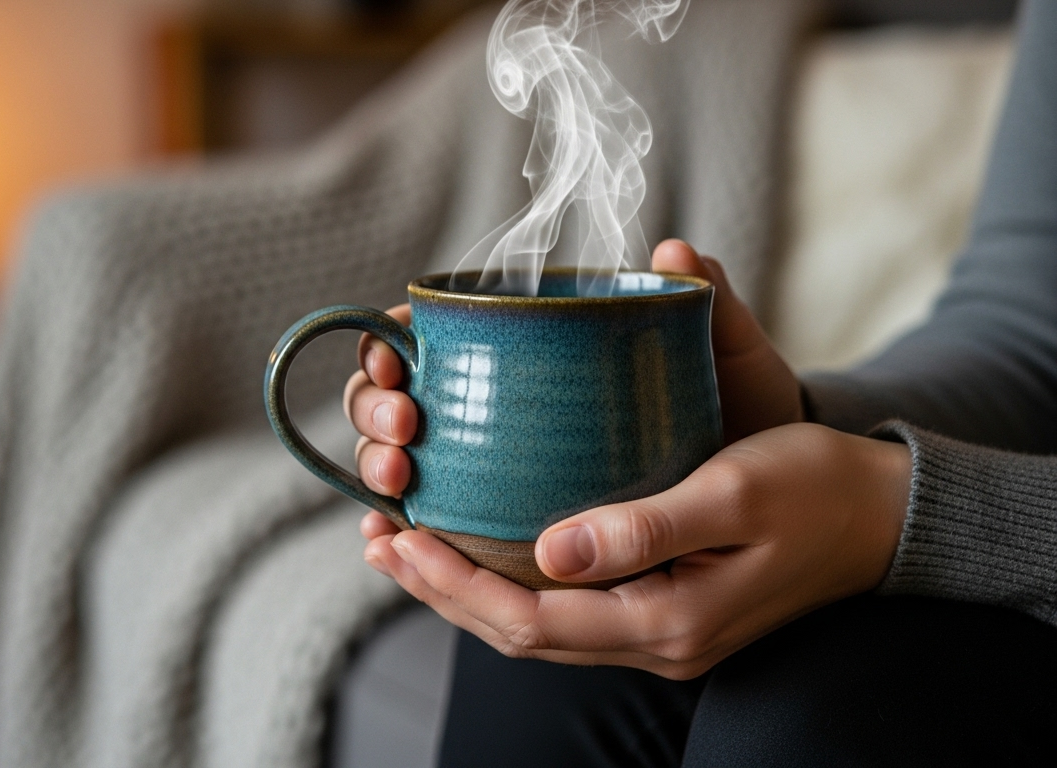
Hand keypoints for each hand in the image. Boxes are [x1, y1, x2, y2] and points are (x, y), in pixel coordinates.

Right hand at [343, 240, 803, 501]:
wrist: (764, 502)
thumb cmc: (733, 418)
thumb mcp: (728, 363)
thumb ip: (710, 305)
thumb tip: (676, 250)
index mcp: (522, 349)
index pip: (424, 335)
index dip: (389, 345)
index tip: (402, 363)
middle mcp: (489, 405)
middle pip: (390, 398)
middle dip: (373, 410)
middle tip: (406, 426)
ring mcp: (486, 468)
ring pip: (398, 461)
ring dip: (378, 468)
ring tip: (399, 485)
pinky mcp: (496, 525)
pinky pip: (429, 527)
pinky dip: (397, 533)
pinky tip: (384, 543)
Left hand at [361, 423, 911, 677]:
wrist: (883, 516)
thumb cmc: (816, 488)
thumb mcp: (735, 493)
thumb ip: (645, 526)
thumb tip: (549, 548)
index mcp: (667, 622)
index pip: (530, 619)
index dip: (453, 585)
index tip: (395, 540)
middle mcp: (654, 641)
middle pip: (519, 632)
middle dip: (440, 590)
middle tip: (376, 541)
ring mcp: (657, 631)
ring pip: (537, 626)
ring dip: (466, 590)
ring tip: (404, 548)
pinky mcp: (661, 607)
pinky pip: (565, 609)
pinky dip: (511, 582)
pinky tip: (483, 549)